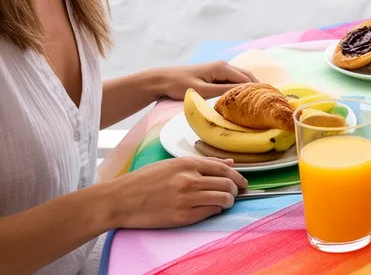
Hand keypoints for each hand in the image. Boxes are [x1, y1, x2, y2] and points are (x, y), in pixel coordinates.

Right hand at [107, 157, 247, 228]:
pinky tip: (212, 209)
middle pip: (227, 184)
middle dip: (236, 189)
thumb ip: (202, 164)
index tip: (242, 182)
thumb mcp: (171, 165)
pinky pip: (210, 212)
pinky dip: (216, 210)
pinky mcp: (182, 217)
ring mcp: (186, 199)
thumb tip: (229, 162)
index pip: (224, 168)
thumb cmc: (144, 180)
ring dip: (228, 201)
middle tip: (236, 193)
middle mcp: (189, 180)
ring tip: (225, 202)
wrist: (119, 200)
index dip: (237, 176)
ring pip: (223, 199)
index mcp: (186, 164)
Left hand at [151, 61, 257, 100]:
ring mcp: (220, 69)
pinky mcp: (215, 75)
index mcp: (222, 67)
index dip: (257, 91)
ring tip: (258, 102)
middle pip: (248, 77)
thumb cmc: (179, 85)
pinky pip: (233, 81)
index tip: (266, 102)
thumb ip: (223, 92)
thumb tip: (243, 95)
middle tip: (267, 103)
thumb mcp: (202, 91)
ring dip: (249, 89)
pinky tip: (243, 99)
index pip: (247, 80)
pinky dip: (241, 89)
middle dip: (257, 89)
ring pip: (241, 79)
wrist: (161, 80)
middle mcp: (224, 66)